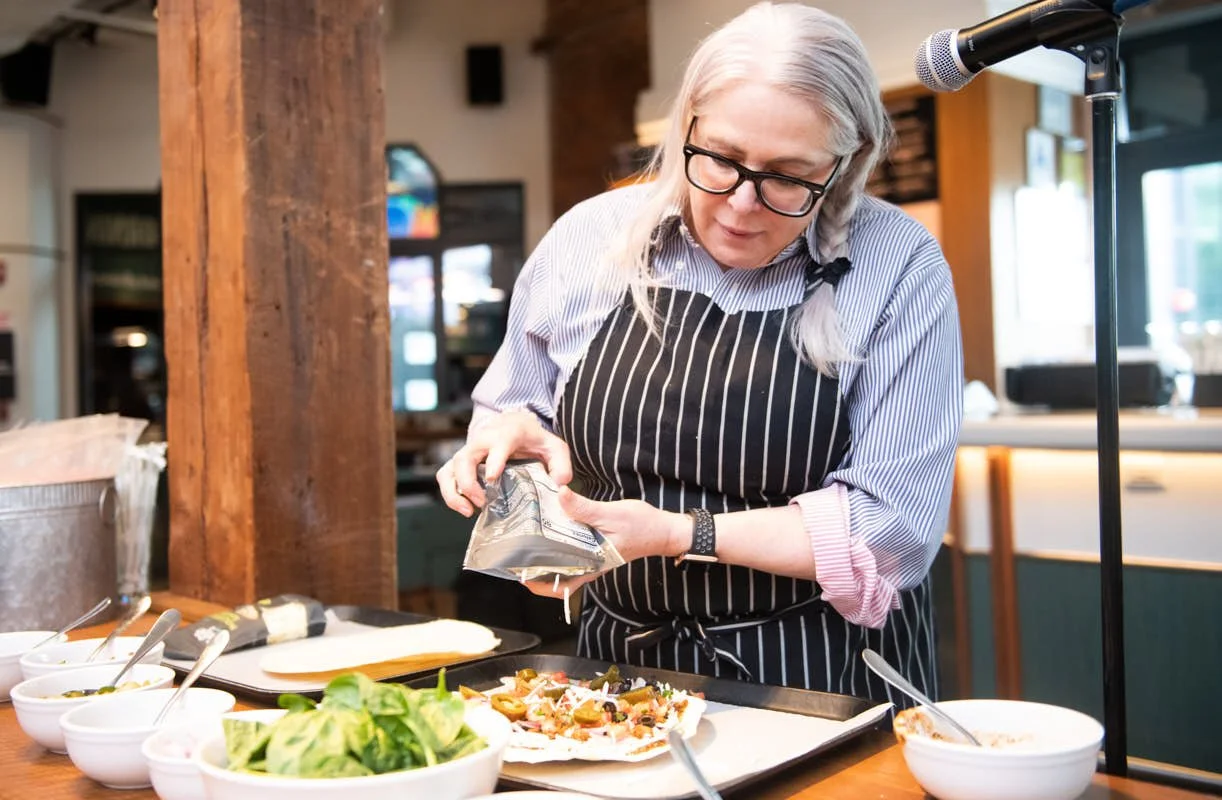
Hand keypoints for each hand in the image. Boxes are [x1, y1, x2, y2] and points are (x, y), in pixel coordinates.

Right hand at [436, 410, 571, 515]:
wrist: (515, 426)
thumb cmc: (534, 440)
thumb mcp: (554, 448)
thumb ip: (561, 465)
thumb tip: (560, 486)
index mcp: (507, 434)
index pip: (498, 444)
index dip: (494, 460)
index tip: (492, 478)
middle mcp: (483, 441)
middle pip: (465, 458)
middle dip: (469, 482)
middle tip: (482, 502)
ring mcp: (469, 451)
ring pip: (450, 468)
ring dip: (455, 491)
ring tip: (469, 510)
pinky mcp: (460, 462)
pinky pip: (445, 476)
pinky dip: (449, 492)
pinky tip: (464, 508)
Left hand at [522, 487, 688, 598]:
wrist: (664, 530)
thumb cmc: (642, 525)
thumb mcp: (611, 513)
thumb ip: (583, 508)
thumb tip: (559, 495)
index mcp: (592, 563)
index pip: (559, 584)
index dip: (537, 583)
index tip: (518, 573)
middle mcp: (591, 566)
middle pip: (556, 577)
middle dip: (534, 570)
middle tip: (515, 554)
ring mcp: (594, 559)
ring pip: (562, 565)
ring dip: (545, 558)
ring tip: (527, 542)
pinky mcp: (597, 549)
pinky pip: (573, 553)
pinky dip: (559, 546)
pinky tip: (550, 530)